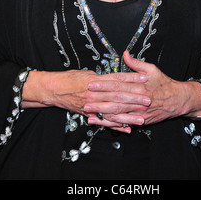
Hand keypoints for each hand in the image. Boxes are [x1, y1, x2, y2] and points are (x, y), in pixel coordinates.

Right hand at [22, 67, 149, 133]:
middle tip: (148, 99)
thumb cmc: (68, 78)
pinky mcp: (88, 114)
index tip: (144, 78)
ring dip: (128, 115)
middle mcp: (94, 92)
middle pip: (118, 95)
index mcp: (95, 79)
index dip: (131, 78)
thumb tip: (111, 76)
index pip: (117, 78)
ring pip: (113, 110)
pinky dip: (116, 125)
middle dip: (134, 98)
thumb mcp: (85, 72)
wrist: (53, 89)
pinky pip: (104, 121)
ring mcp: (91, 104)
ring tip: (142, 118)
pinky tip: (127, 128)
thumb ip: (100, 75)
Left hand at [85, 51, 200, 126]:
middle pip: (116, 100)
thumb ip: (136, 63)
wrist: (177, 100)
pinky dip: (112, 123)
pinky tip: (102, 122)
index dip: (104, 84)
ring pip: (119, 113)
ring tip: (89, 113)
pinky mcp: (141, 121)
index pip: (118, 84)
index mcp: (140, 85)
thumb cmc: (164, 83)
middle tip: (85, 99)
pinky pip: (124, 123)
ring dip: (103, 113)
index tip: (92, 83)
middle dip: (99, 100)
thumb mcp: (152, 69)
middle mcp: (138, 99)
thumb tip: (125, 54)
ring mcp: (139, 112)